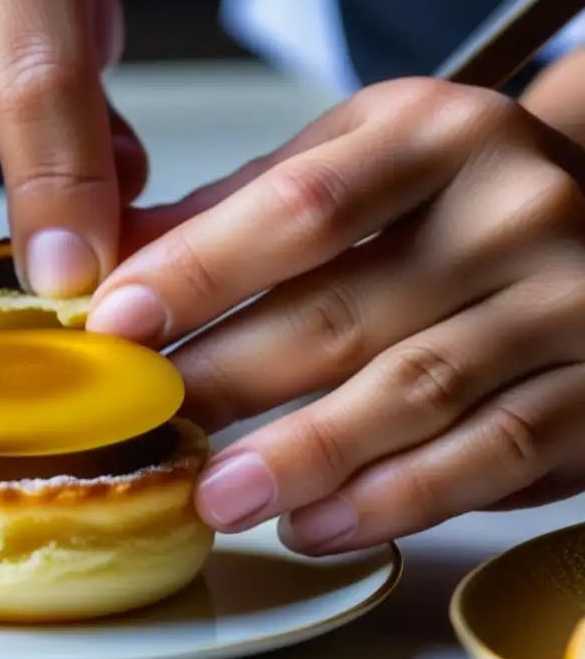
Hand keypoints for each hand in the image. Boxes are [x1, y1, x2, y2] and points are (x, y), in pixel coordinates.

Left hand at [88, 77, 584, 554]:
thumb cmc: (455, 194)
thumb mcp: (360, 157)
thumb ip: (243, 207)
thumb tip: (119, 262)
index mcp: (439, 136)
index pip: (302, 207)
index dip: (200, 271)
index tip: (119, 324)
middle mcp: (516, 211)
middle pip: (345, 312)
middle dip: (229, 379)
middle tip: (151, 426)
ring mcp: (567, 304)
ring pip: (414, 394)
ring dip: (302, 457)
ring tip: (218, 495)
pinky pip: (488, 458)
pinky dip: (393, 500)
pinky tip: (316, 522)